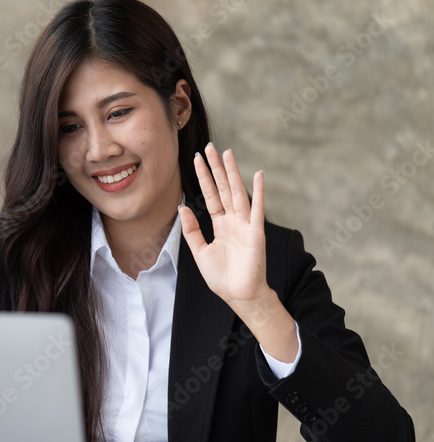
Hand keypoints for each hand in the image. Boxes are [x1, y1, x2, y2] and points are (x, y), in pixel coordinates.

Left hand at [179, 143, 266, 305]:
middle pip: (223, 188)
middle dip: (216, 168)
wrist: (238, 295)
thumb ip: (192, 229)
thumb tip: (182, 207)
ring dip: (233, 173)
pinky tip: (258, 175)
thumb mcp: (200, 251)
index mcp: (221, 224)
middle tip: (210, 146)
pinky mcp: (256, 233)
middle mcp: (233, 220)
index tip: (196, 159)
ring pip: (237, 193)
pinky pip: (257, 209)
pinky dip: (258, 192)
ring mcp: (245, 225)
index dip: (204, 177)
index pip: (211, 195)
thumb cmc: (221, 276)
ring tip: (228, 153)